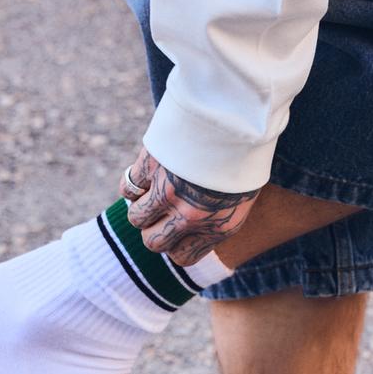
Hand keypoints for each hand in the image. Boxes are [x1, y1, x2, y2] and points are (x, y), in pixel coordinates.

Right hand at [119, 146, 260, 265]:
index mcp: (218, 228)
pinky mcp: (150, 168)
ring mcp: (166, 193)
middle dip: (154, 229)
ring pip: (136, 217)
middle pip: (153, 242)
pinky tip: (145, 174)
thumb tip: (188, 228)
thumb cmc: (244, 155)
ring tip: (152, 190)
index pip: (182, 257)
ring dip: (141, 206)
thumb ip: (215, 217)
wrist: (238, 116)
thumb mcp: (242, 195)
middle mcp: (190, 217)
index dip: (175, 244)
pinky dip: (133, 183)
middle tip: (161, 211)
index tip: (176, 228)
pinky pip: (128, 188)